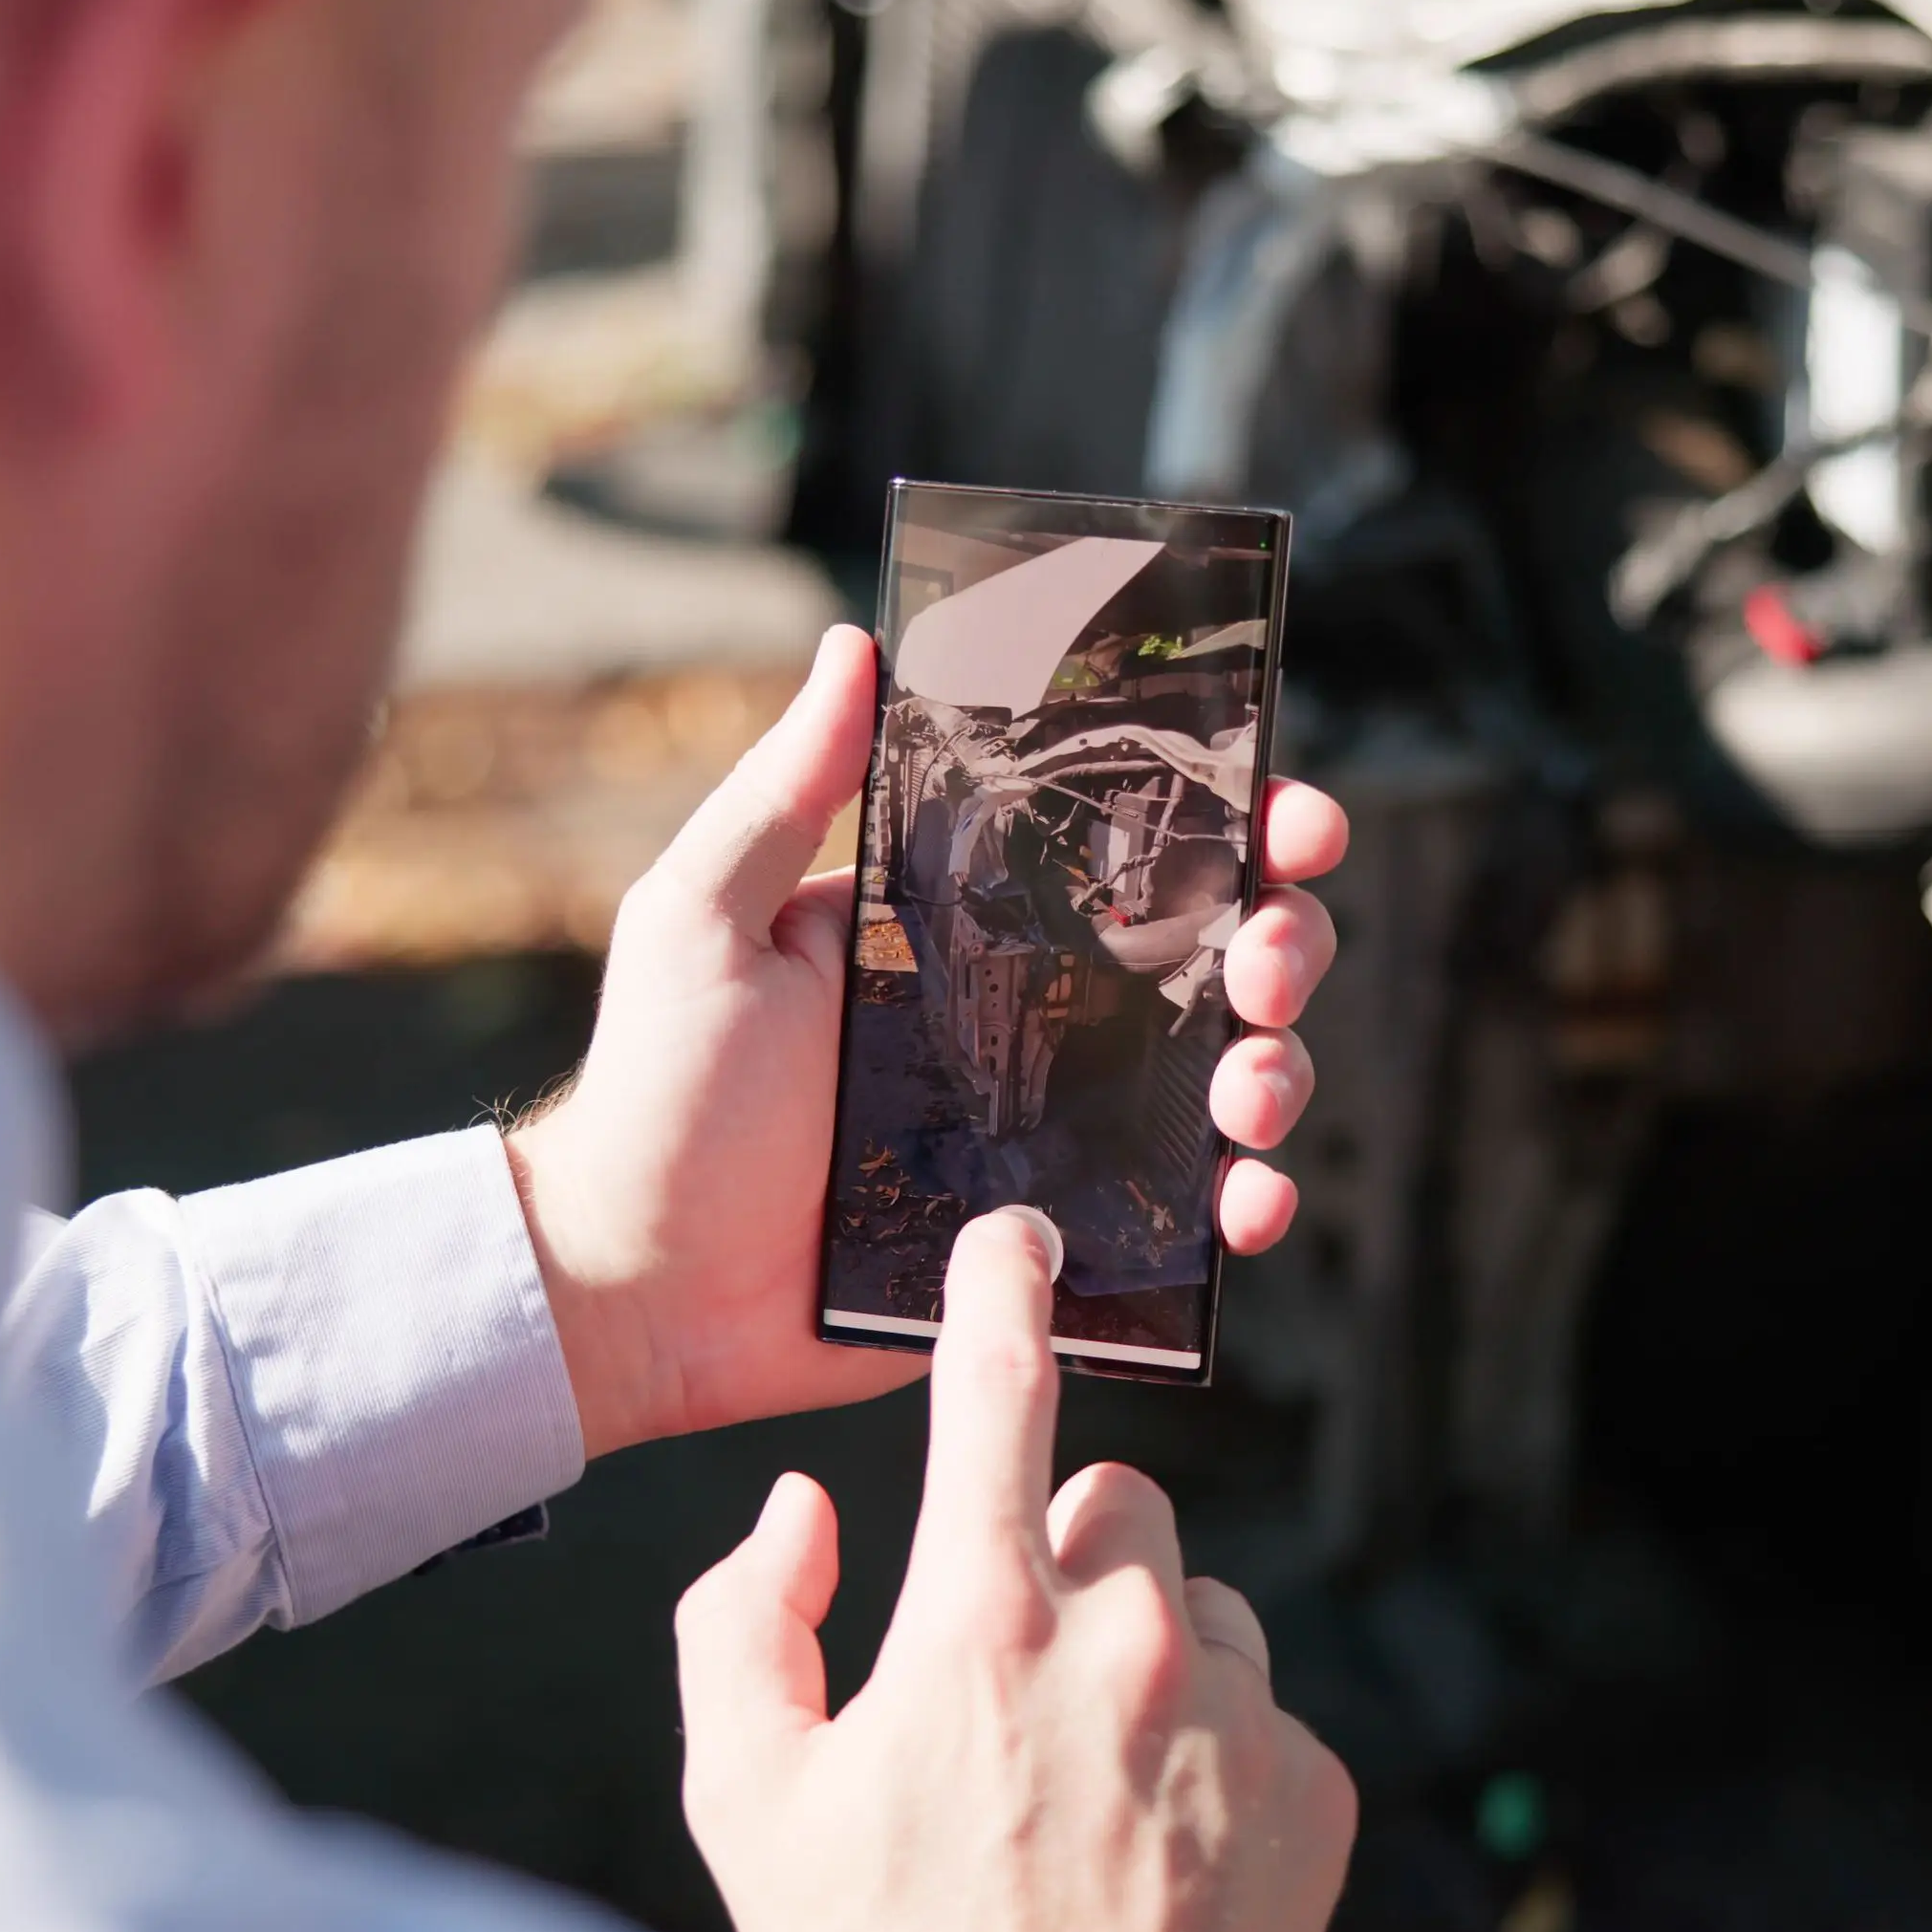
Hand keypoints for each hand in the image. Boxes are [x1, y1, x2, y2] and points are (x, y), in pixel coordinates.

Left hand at [507, 626, 1347, 1456]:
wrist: (642, 1287)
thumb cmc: (663, 1094)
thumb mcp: (706, 917)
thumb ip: (784, 789)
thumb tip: (853, 644)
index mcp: (970, 922)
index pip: (1126, 847)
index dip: (1235, 822)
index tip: (1289, 811)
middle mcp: (1033, 1012)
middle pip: (1212, 955)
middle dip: (1284, 940)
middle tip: (1268, 957)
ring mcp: (1055, 1127)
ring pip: (1224, 1076)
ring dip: (1281, 1068)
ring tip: (1251, 1089)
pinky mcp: (1057, 1235)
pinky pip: (1183, 1214)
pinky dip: (1247, 1203)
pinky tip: (1248, 1202)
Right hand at [677, 1213, 1357, 1931]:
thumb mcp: (748, 1805)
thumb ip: (741, 1621)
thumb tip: (806, 1506)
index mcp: (979, 1625)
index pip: (995, 1395)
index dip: (1002, 1291)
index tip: (1021, 1234)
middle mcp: (1124, 1645)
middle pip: (1116, 1499)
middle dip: (1067, 1555)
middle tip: (1015, 1680)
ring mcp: (1234, 1717)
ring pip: (1197, 1600)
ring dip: (1147, 1654)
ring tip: (1088, 1788)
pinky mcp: (1313, 1788)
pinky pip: (1260, 1702)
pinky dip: (1214, 1745)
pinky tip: (1160, 1843)